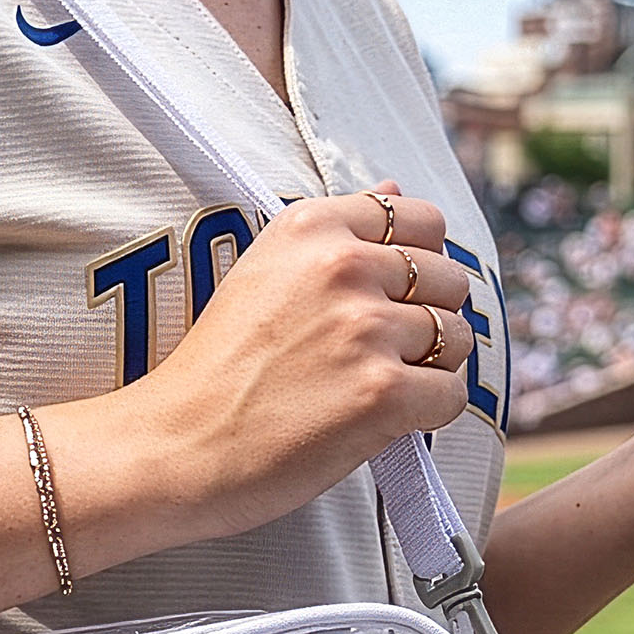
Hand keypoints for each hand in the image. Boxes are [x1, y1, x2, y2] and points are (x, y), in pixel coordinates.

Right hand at [115, 182, 477, 537]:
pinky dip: (427, 413)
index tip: (387, 299)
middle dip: (428, 319)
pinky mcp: (382, 392)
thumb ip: (336, 231)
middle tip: (375, 355)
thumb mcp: (263, 271)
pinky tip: (379, 421)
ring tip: (373, 387)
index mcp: (311, 226)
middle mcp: (341, 265)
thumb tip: (394, 186)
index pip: (421, 219)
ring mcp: (364, 328)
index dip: (418, 264)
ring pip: (457, 337)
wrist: (176, 447)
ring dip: (431, 368)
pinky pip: (452, 394)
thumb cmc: (218, 368)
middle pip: (449, 279)